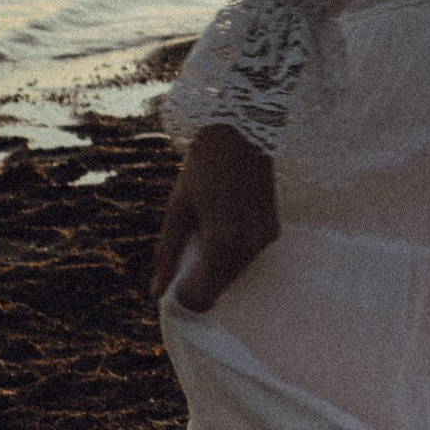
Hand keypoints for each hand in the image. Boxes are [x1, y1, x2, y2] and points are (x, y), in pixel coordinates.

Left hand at [152, 123, 279, 313]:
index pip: (202, 298)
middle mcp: (249, 248)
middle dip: (199, 283)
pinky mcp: (273, 231)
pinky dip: (231, 254)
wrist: (244, 131)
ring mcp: (265, 241)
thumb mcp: (178, 209)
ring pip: (235, 276)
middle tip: (185, 256)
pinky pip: (248, 258)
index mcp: (222, 244)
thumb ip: (168, 253)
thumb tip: (156, 291)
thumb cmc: (203, 166)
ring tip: (203, 234)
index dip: (184, 297)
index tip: (174, 280)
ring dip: (215, 268)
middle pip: (220, 290)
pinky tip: (221, 228)